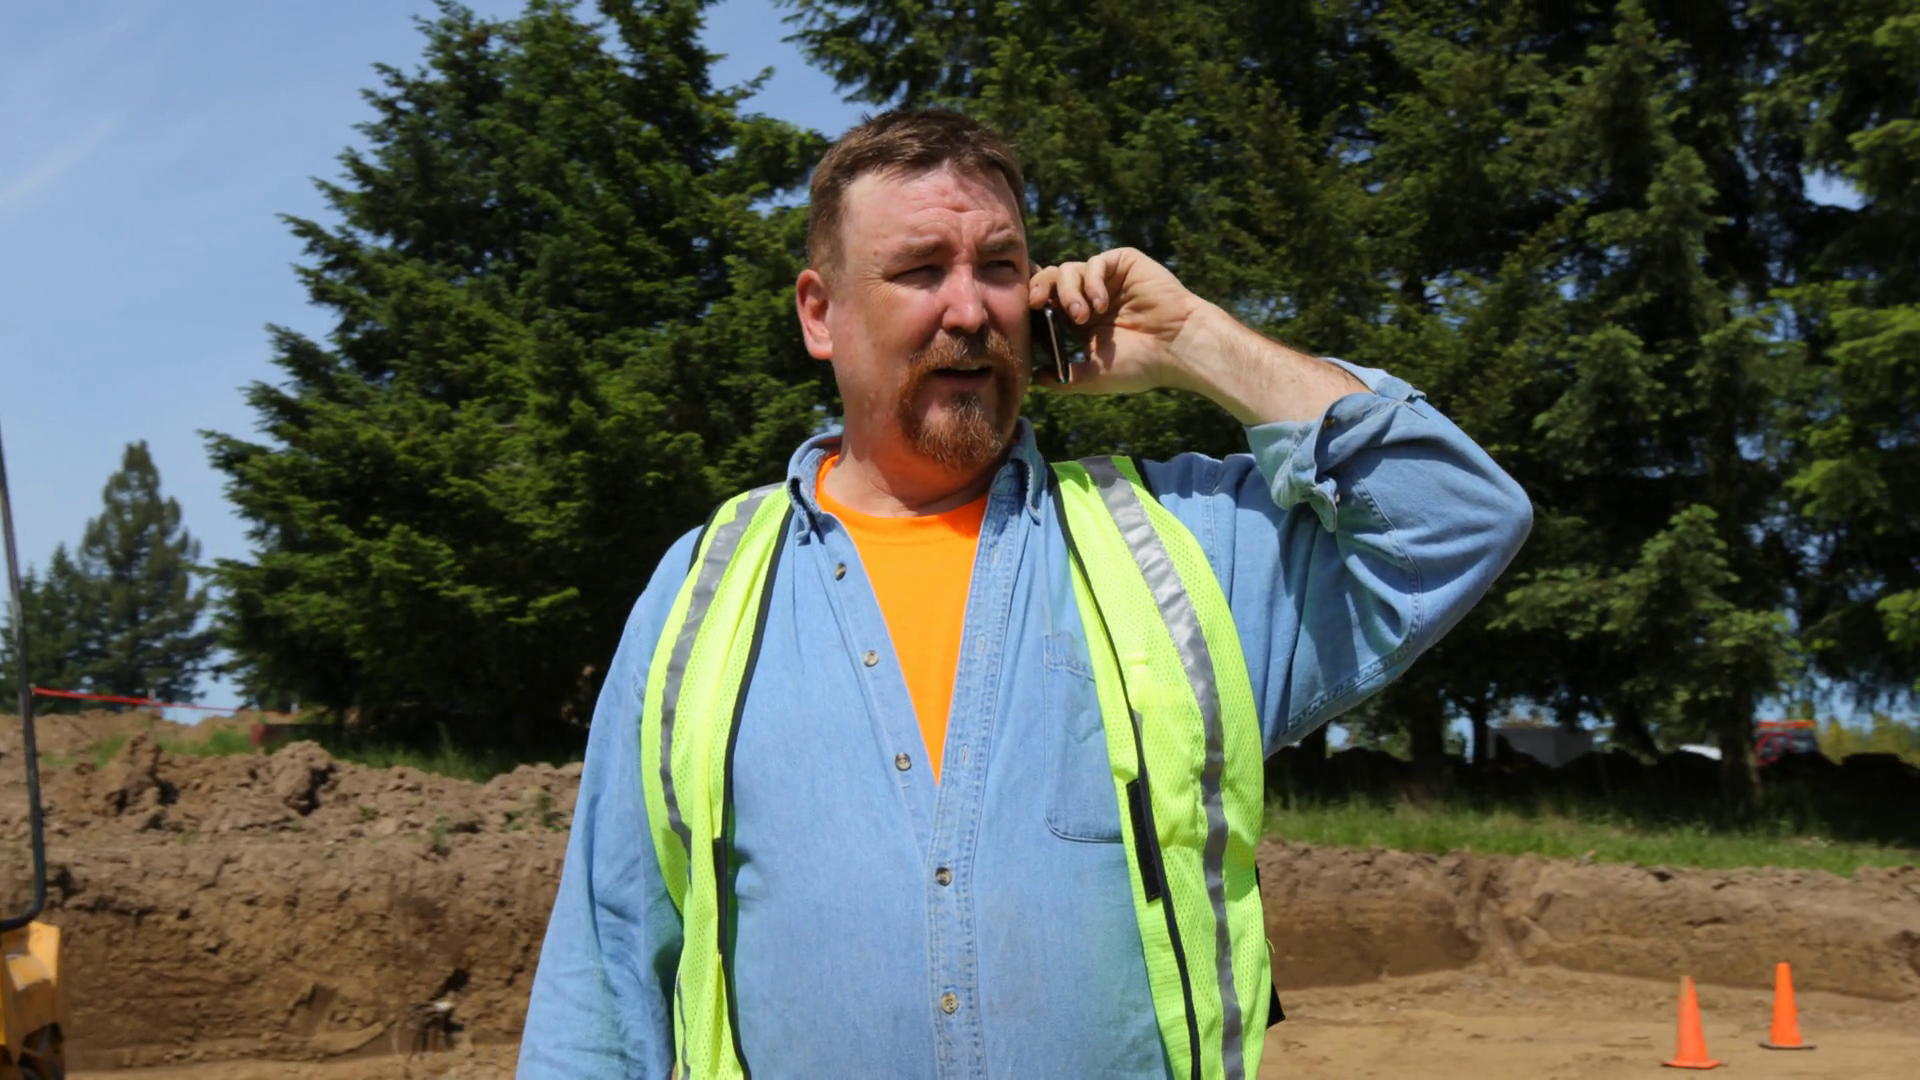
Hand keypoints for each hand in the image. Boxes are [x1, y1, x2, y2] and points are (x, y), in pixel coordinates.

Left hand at [1027, 248, 1209, 395]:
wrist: (1179, 349)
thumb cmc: (1142, 366)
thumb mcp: (1094, 376)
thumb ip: (1063, 378)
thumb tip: (1035, 378)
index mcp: (1079, 321)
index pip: (1045, 303)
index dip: (1031, 305)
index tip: (1022, 316)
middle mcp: (1090, 296)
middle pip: (1049, 280)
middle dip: (1038, 289)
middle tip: (1037, 304)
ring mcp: (1106, 279)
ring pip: (1068, 269)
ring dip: (1068, 291)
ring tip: (1082, 316)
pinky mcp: (1123, 264)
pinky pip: (1095, 262)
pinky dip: (1092, 282)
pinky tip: (1101, 305)